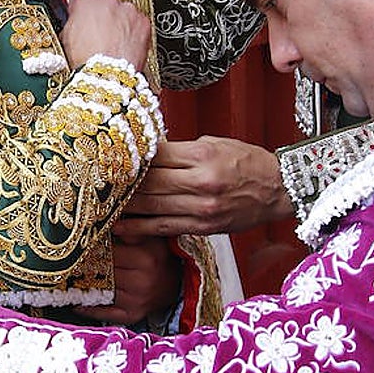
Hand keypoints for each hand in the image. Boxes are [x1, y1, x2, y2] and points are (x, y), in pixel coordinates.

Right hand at [60, 0, 150, 70]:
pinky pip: (138, 23)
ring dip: (120, 23)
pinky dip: (135, 32)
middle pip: (106, 2)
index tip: (85, 15)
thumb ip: (73, 21)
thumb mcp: (66, 38)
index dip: (84, 7)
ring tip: (114, 43)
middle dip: (104, 15)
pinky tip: (126, 46)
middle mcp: (108, 0)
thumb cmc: (87, 60)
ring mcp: (128, 10)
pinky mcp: (143, 22)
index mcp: (85, 0)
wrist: (108, 75)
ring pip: (124, 12)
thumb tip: (75, 20)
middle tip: (100, 34)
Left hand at [74, 234, 180, 325]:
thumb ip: (132, 225)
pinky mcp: (131, 315)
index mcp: (147, 255)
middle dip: (85, 261)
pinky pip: (103, 312)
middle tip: (69, 256)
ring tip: (68, 275)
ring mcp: (136, 299)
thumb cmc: (159, 256)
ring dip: (82, 283)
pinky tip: (76, 301)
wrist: (177, 286)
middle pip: (102, 268)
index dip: (92, 242)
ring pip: (100, 288)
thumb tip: (107, 212)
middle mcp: (142, 278)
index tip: (78, 238)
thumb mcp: (152, 237)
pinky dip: (87, 307)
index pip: (109, 247)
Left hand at [115, 136, 291, 235]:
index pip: (155, 154)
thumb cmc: (247, 162)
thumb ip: (181, 150)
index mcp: (202, 155)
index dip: (130, 156)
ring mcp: (200, 207)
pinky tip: (119, 227)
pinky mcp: (201, 226)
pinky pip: (163, 228)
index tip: (108, 156)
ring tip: (98, 205)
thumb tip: (148, 153)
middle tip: (95, 181)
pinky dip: (139, 228)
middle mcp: (200, 182)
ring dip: (123, 206)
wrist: (279, 189)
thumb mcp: (215, 144)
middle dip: (121, 182)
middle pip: (149, 181)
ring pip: (151, 206)